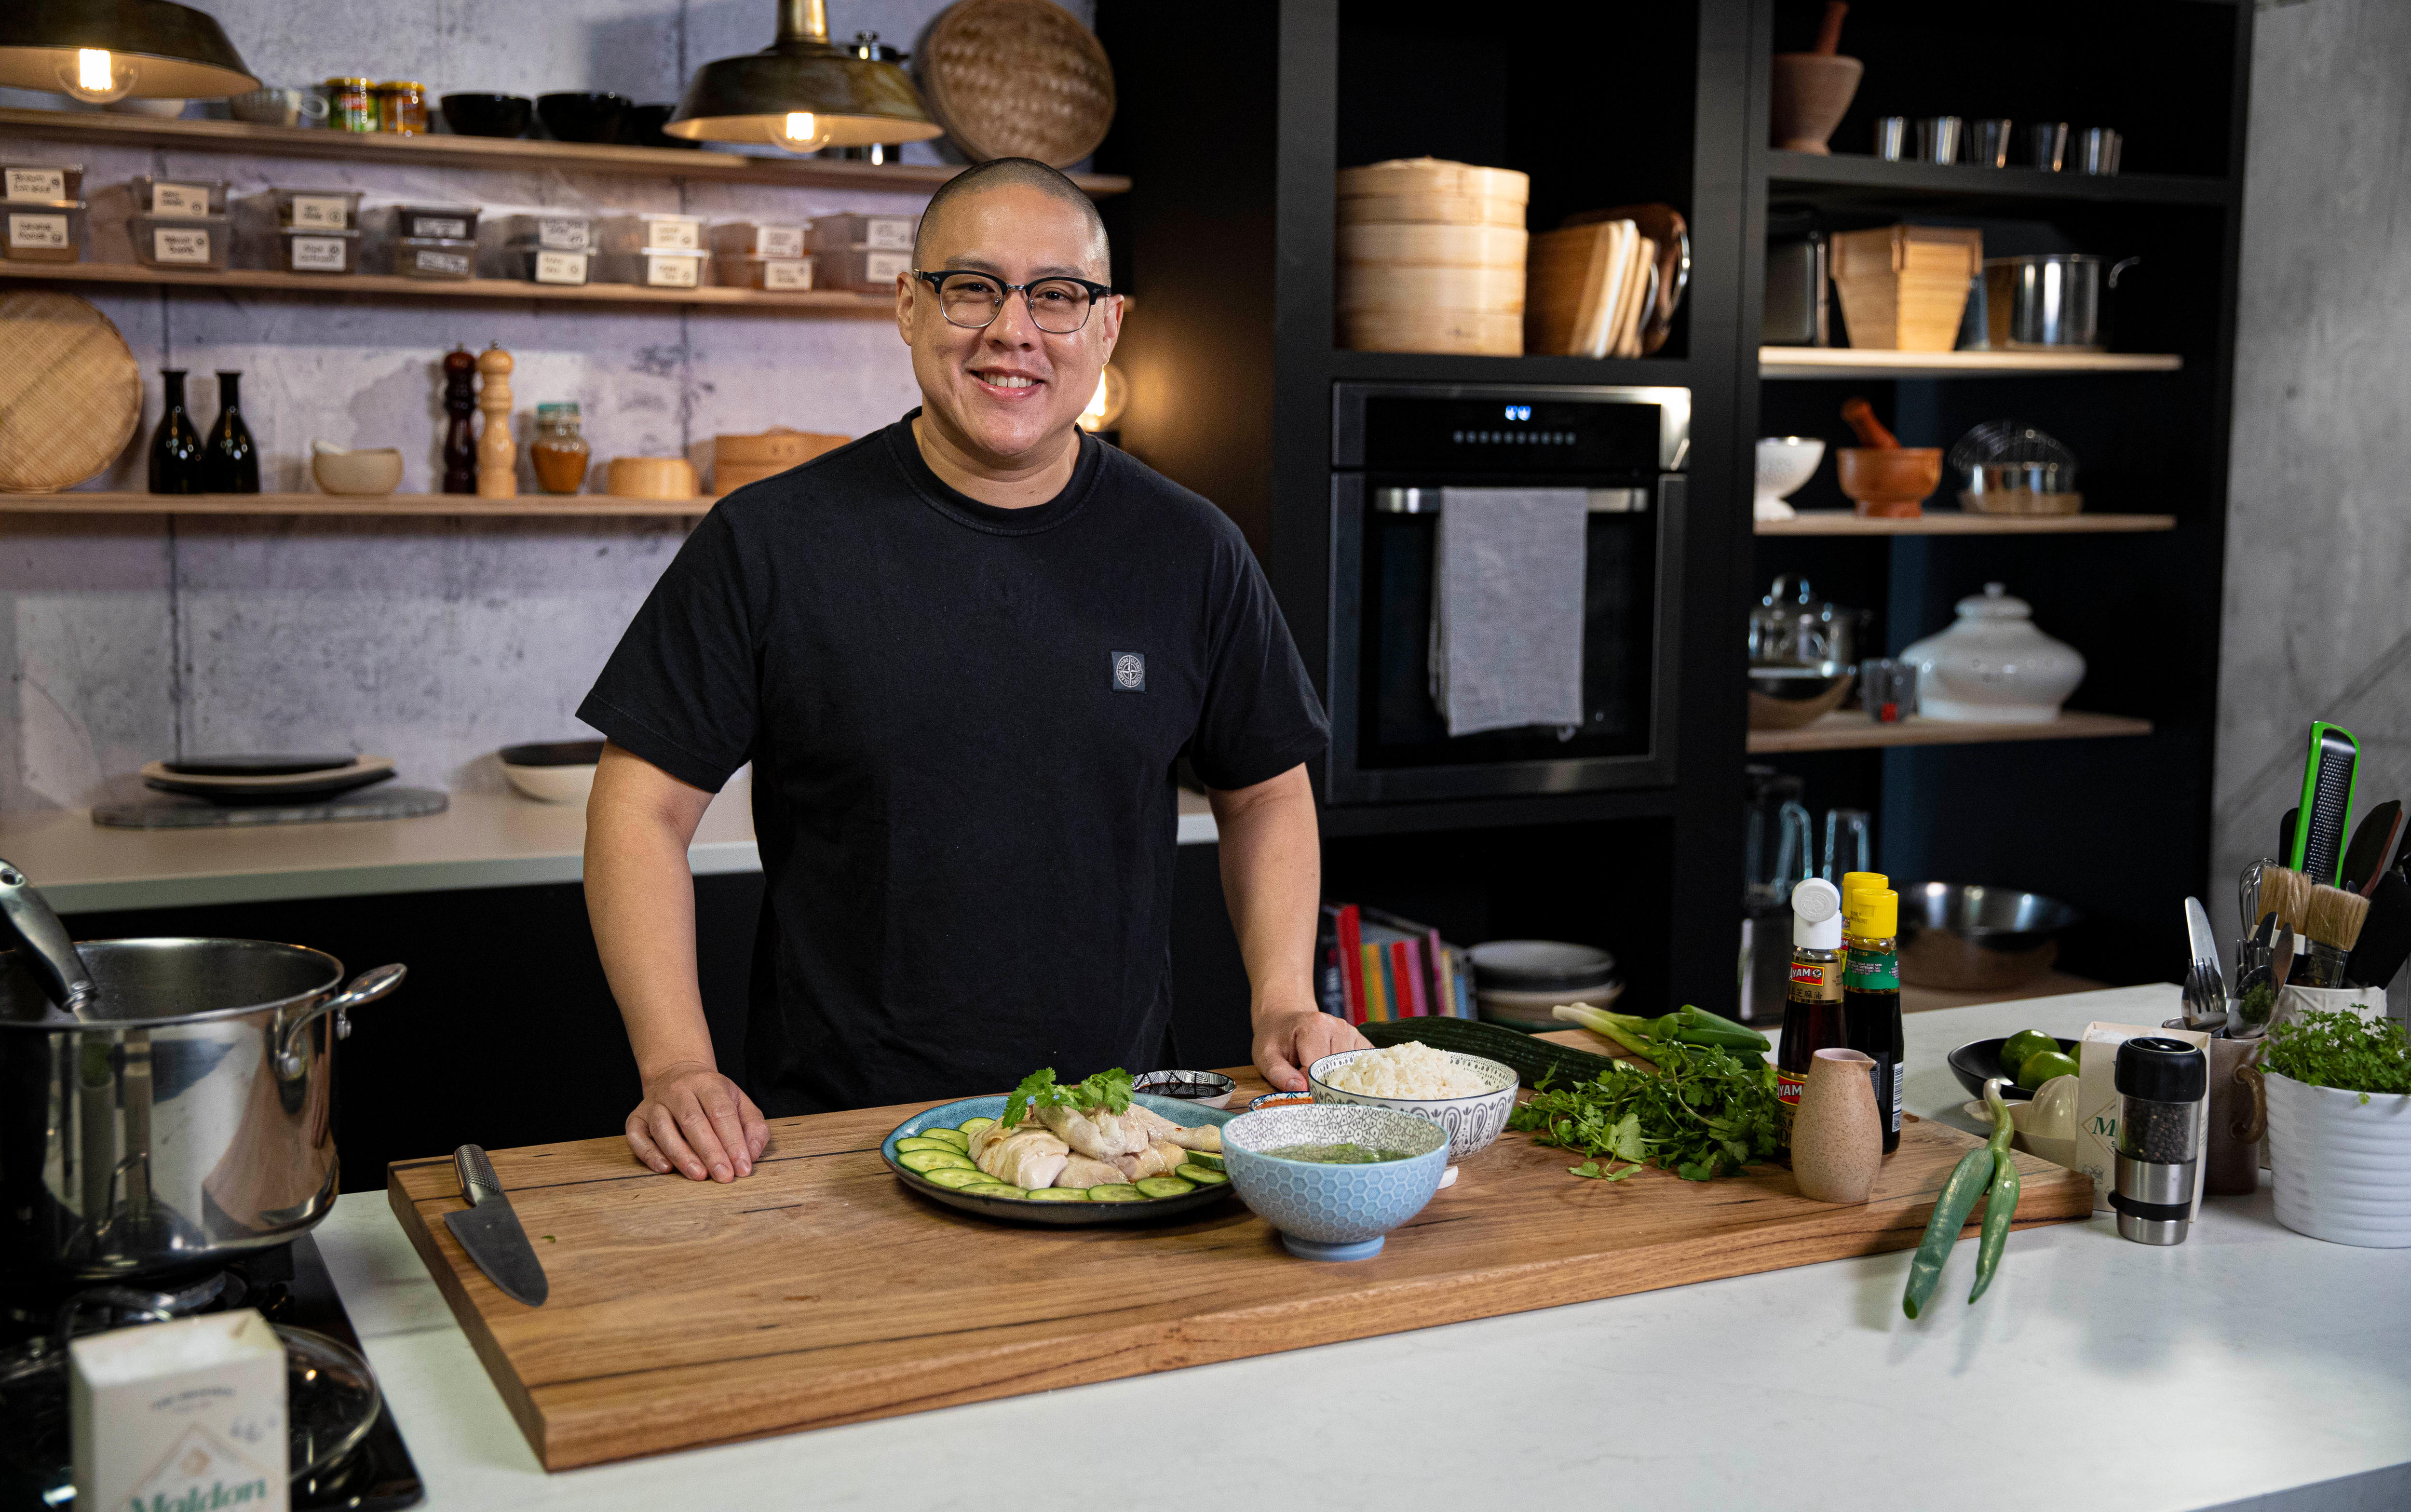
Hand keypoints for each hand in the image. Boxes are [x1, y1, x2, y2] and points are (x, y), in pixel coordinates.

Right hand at [626, 1060, 766, 1180]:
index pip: (721, 1112)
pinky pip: (637, 1136)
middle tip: (723, 1176)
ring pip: (664, 1128)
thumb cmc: (713, 1097)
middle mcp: (678, 1091)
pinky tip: (665, 1168)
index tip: (742, 1167)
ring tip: (699, 1175)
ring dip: (681, 1155)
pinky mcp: (636, 1118)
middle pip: (693, 1121)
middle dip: (710, 1151)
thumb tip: (751, 1154)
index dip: (733, 1141)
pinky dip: (649, 1154)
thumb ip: (753, 1127)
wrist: (676, 1074)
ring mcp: (654, 1104)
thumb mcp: (740, 1102)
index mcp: (708, 1084)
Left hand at [1253, 1007, 1370, 1092]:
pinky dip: (1355, 1076)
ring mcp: (1351, 1033)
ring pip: (1351, 1071)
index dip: (1306, 1084)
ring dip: (1338, 1080)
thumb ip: (1279, 1074)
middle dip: (1323, 1084)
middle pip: (1336, 1070)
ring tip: (1321, 1075)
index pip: (1316, 1068)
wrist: (1286, 1019)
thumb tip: (1301, 1090)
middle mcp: (1337, 1027)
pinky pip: (1364, 1065)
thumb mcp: (1266, 1056)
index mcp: (1314, 1027)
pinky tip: (1341, 1077)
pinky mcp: (1360, 1041)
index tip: (1298, 1087)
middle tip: (1309, 1084)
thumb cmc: (1276, 1039)